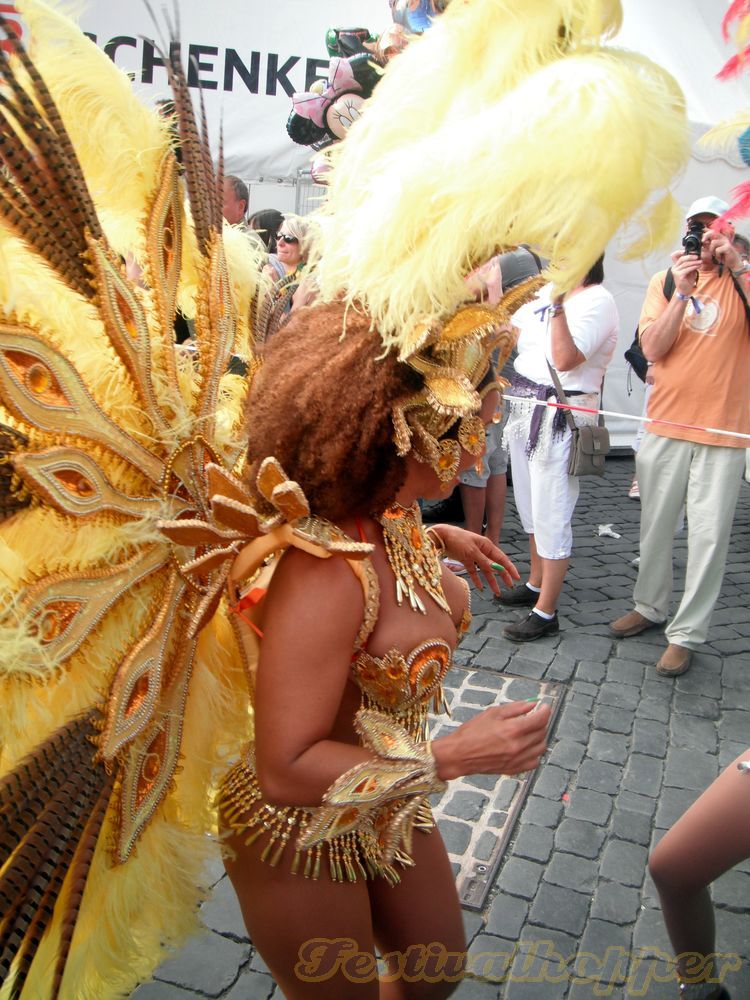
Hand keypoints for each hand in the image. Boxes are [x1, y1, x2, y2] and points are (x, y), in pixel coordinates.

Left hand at [431, 523, 519, 594]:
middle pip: (495, 566)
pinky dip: (477, 579)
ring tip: (497, 592)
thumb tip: (496, 570)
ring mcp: (474, 556)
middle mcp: (482, 551)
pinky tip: (481, 587)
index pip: (502, 558)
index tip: (516, 577)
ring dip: (491, 581)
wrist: (441, 537)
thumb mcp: (472, 551)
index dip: (510, 568)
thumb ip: (484, 561)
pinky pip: (474, 572)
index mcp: (487, 546)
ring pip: (486, 571)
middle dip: (503, 576)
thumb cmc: (458, 540)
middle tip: (510, 586)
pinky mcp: (465, 560)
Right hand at [433, 700, 550, 779]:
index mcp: (513, 729)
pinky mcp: (514, 769)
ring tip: (530, 731)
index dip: (545, 711)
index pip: (540, 719)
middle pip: (542, 733)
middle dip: (541, 722)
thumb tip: (533, 704)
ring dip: (539, 737)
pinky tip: (526, 746)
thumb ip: (515, 708)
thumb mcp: (492, 713)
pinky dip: (534, 753)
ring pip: (541, 748)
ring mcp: (517, 759)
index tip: (545, 706)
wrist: (459, 754)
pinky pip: (534, 761)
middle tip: (534, 717)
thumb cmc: (472, 732)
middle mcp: (518, 746)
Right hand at [669, 250, 700, 294]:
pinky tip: (698, 266)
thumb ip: (691, 264)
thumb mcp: (690, 270)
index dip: (679, 252)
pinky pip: (687, 269)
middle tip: (697, 257)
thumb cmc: (687, 281)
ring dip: (694, 262)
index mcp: (676, 266)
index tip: (686, 251)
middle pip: (682, 259)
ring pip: (686, 264)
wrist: (685, 290)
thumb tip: (697, 258)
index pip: (674, 256)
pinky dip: (694, 267)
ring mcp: (676, 272)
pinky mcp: (679, 276)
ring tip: (700, 262)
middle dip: (690, 256)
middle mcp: (674, 268)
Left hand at [703, 229, 742, 271]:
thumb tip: (701, 242)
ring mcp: (726, 242)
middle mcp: (722, 238)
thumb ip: (708, 245)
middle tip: (702, 242)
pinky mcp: (728, 247)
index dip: (705, 233)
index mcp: (719, 237)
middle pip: (712, 232)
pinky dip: (717, 256)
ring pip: (713, 242)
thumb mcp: (713, 250)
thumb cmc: (722, 256)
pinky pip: (718, 250)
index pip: (711, 231)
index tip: (701, 239)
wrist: (731, 262)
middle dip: (706, 236)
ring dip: (711, 250)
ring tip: (715, 255)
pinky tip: (720, 258)